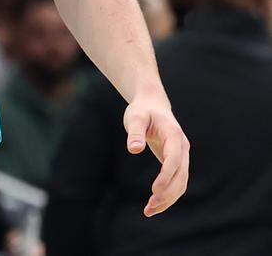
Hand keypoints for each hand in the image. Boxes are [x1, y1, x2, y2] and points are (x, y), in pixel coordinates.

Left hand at [123, 95, 189, 216]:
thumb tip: (134, 150)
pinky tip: (154, 204)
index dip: (166, 176)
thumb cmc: (142, 110)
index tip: (155, 190)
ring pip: (181, 182)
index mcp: (174, 135)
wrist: (152, 105)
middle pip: (180, 175)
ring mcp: (181, 155)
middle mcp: (182, 147)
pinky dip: (168, 194)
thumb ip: (135, 132)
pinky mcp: (176, 162)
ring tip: (149, 210)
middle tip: (149, 207)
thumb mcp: (135, 117)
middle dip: (167, 193)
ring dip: (168, 198)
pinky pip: (176, 181)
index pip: (174, 159)